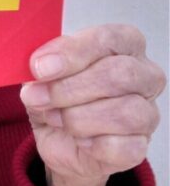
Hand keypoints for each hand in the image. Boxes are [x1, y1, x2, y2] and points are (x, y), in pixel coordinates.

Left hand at [20, 24, 164, 185]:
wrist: (57, 139)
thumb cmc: (57, 96)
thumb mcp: (43, 73)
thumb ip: (44, 63)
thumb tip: (41, 66)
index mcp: (124, 44)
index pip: (110, 39)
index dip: (72, 53)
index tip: (39, 67)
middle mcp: (144, 76)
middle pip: (119, 75)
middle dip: (68, 88)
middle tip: (37, 97)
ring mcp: (148, 113)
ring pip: (124, 113)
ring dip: (76, 117)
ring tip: (54, 118)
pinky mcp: (140, 147)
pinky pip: (122, 146)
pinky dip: (90, 144)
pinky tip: (77, 139)